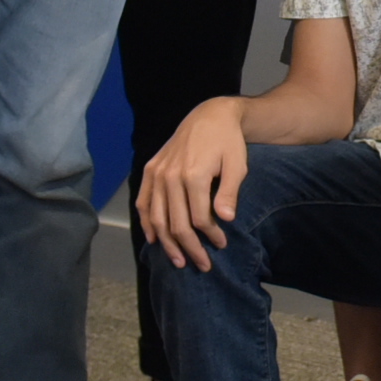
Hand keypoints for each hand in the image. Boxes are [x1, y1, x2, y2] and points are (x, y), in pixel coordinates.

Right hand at [137, 95, 254, 271]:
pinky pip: (143, 202)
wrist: (210, 115)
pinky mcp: (150, 170)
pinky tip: (154, 239)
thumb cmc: (228, 142)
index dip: (210, 235)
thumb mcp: (237, 165)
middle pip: (177, 223)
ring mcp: (157, 173)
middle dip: (191, 248)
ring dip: (167, 243)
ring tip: (179, 261)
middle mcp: (171, 176)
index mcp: (193, 175)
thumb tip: (226, 219)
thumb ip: (228, 192)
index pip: (199, 218)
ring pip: (157, 218)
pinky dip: (146, 222)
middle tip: (203, 264)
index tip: (222, 244)